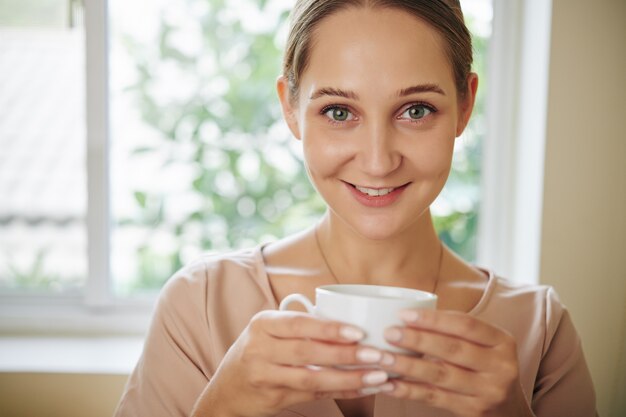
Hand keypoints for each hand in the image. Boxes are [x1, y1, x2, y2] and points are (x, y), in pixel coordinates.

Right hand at [191, 310, 392, 416]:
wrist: (225, 391)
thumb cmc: (257, 353)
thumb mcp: (269, 332)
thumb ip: (301, 328)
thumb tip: (351, 324)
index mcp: (263, 324)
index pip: (300, 324)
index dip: (329, 328)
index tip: (358, 331)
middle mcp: (260, 349)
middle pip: (308, 352)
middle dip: (346, 354)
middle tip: (377, 355)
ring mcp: (264, 376)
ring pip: (312, 378)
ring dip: (348, 378)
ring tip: (377, 376)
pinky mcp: (273, 398)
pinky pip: (312, 395)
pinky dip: (339, 392)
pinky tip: (361, 389)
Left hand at [379, 309, 533, 416]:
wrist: (509, 409)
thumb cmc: (485, 365)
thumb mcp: (484, 344)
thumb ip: (455, 330)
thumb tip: (406, 315)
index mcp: (502, 341)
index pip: (465, 325)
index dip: (433, 319)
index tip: (404, 314)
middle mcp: (500, 366)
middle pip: (452, 349)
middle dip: (417, 340)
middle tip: (389, 333)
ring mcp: (488, 391)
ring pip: (440, 375)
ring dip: (407, 366)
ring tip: (382, 358)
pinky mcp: (473, 410)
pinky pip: (434, 398)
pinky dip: (409, 390)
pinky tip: (389, 384)